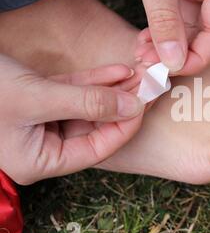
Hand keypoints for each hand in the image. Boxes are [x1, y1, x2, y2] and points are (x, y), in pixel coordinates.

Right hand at [0, 55, 144, 184]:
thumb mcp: (38, 98)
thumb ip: (87, 103)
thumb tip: (132, 106)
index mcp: (40, 161)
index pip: (96, 149)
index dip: (123, 127)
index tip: (143, 105)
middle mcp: (43, 146)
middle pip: (95, 127)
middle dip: (122, 105)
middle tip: (148, 87)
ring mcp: (42, 122)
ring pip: (88, 107)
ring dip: (113, 91)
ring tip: (139, 76)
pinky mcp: (39, 98)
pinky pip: (75, 92)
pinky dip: (96, 81)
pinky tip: (120, 71)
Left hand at [117, 0, 209, 73]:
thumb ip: (163, 15)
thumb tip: (174, 59)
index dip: (199, 57)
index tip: (171, 69)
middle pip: (207, 32)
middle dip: (179, 53)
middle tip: (150, 64)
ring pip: (189, 26)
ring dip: (167, 45)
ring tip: (143, 54)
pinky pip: (175, 14)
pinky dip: (161, 30)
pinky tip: (145, 40)